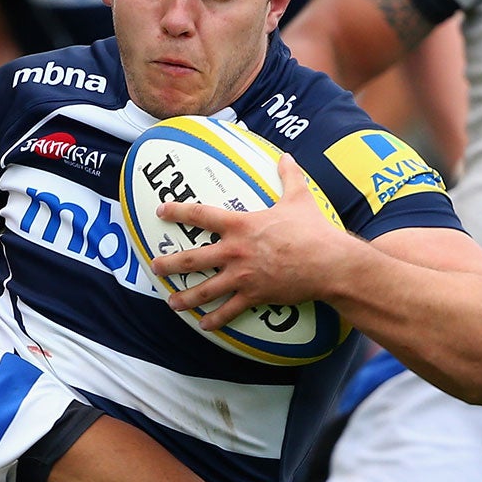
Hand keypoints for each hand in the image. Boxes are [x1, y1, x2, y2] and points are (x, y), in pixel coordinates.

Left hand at [153, 152, 348, 330]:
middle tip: (154, 267)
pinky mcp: (253, 295)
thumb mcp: (299, 197)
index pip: (201, 215)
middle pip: (192, 259)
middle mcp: (234, 251)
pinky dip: (215, 320)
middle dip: (169, 264)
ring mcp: (242, 276)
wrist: (327, 262)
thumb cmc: (313, 229)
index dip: (178, 211)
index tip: (161, 211)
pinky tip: (204, 325)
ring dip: (185, 297)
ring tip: (172, 302)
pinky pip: (229, 311)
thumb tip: (286, 156)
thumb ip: (288, 176)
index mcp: (240, 225)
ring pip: (204, 290)